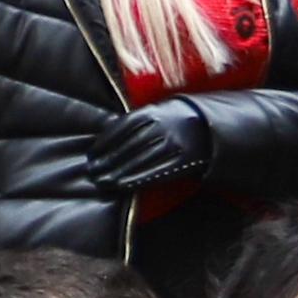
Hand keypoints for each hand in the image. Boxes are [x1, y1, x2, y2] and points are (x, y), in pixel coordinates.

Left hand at [79, 101, 207, 195]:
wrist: (207, 124)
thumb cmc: (170, 119)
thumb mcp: (153, 112)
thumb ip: (132, 122)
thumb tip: (102, 137)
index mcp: (152, 112)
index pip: (122, 127)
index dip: (104, 142)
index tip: (91, 154)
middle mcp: (163, 126)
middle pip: (129, 146)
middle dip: (108, 161)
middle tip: (92, 172)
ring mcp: (175, 143)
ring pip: (142, 160)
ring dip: (119, 173)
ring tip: (103, 181)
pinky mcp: (185, 160)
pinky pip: (158, 171)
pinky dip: (138, 180)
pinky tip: (123, 186)